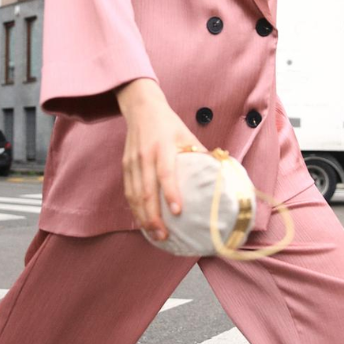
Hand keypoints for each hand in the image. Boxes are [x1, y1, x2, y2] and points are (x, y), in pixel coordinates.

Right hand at [116, 78, 205, 240]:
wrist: (141, 108)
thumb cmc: (168, 123)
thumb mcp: (187, 134)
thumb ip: (199, 153)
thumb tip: (218, 174)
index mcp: (163, 146)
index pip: (165, 172)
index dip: (171, 192)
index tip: (177, 211)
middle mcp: (145, 156)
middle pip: (146, 190)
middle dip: (154, 216)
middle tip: (164, 235)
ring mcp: (132, 162)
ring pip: (135, 195)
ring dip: (143, 217)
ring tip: (154, 234)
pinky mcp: (125, 166)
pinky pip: (129, 192)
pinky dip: (135, 209)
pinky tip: (143, 221)